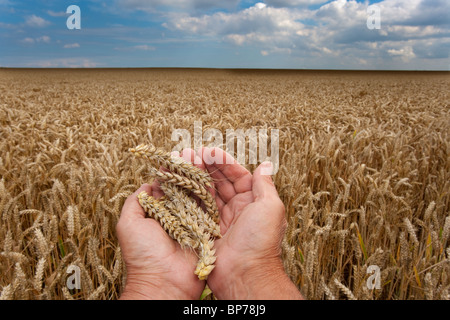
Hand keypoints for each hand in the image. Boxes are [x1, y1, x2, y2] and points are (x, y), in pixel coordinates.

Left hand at [117, 149, 205, 299]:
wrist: (163, 282)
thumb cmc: (142, 254)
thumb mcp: (128, 223)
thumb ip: (135, 201)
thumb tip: (147, 184)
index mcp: (158, 213)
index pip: (165, 187)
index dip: (170, 171)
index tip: (176, 155)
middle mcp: (175, 216)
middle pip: (183, 188)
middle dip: (188, 171)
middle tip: (193, 153)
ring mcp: (192, 223)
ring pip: (197, 196)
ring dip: (200, 178)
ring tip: (204, 159)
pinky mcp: (206, 231)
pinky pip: (210, 210)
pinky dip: (212, 195)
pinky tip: (214, 178)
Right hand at [198, 147, 303, 299]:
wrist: (245, 274)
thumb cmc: (261, 240)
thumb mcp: (270, 207)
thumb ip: (265, 185)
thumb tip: (266, 164)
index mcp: (253, 202)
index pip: (238, 175)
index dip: (224, 162)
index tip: (209, 150)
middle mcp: (237, 209)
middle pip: (221, 182)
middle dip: (207, 166)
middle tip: (192, 153)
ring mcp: (221, 219)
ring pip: (207, 193)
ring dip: (197, 177)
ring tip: (183, 164)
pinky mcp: (207, 230)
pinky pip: (198, 209)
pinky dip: (189, 195)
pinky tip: (180, 183)